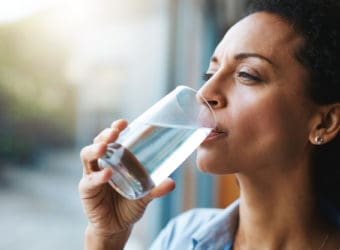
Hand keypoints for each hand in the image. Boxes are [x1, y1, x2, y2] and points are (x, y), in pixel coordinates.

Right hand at [79, 119, 174, 238]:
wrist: (117, 227)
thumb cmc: (129, 205)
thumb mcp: (145, 195)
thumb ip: (156, 189)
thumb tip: (172, 182)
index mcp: (114, 160)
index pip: (112, 139)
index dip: (115, 129)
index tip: (124, 123)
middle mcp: (101, 164)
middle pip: (98, 143)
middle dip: (105, 135)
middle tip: (115, 132)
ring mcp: (91, 175)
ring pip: (87, 156)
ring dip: (95, 149)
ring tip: (105, 147)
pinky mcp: (87, 191)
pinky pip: (89, 181)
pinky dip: (98, 177)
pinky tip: (107, 174)